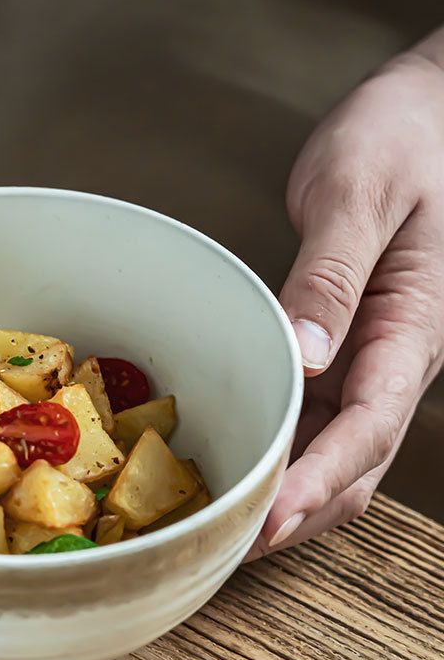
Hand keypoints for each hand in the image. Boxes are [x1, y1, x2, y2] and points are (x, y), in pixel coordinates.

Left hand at [245, 47, 443, 560]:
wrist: (427, 114)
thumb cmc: (404, 140)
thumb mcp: (360, 198)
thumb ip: (332, 279)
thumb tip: (305, 354)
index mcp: (414, 326)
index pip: (369, 424)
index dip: (318, 479)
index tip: (269, 519)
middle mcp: (399, 354)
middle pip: (357, 459)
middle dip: (303, 509)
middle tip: (236, 544)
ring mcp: (377, 353)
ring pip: (342, 447)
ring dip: (296, 491)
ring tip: (235, 522)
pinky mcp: (351, 342)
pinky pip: (323, 412)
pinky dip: (289, 448)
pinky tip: (252, 459)